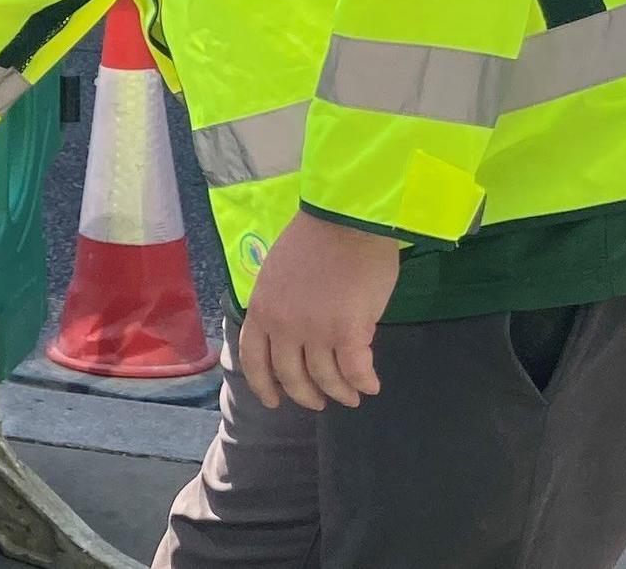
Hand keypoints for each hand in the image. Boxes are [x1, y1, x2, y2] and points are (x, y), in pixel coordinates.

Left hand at [235, 211, 400, 410]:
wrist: (346, 222)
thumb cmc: (314, 241)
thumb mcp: (278, 276)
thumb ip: (281, 308)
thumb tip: (294, 335)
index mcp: (261, 310)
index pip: (253, 359)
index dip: (263, 385)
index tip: (273, 401)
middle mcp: (283, 326)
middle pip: (290, 376)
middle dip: (306, 395)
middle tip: (319, 403)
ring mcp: (315, 330)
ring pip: (325, 378)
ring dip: (339, 392)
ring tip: (351, 396)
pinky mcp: (348, 331)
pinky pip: (356, 370)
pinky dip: (364, 382)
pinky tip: (371, 385)